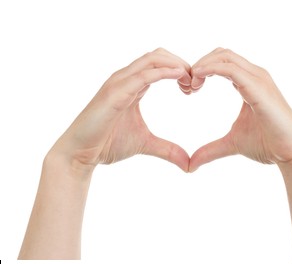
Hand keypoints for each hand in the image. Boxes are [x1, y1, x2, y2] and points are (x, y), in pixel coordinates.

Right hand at [50, 48, 191, 172]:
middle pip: (158, 55)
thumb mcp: (145, 144)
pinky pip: (142, 75)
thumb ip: (168, 150)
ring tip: (190, 81)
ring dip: (176, 65)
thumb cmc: (107, 144)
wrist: (80, 155)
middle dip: (181, 63)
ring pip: (152, 59)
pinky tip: (179, 76)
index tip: (194, 87)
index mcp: (133, 85)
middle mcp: (125, 78)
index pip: (160, 63)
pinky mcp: (114, 93)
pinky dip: (163, 72)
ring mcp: (118, 83)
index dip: (180, 69)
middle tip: (195, 83)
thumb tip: (188, 164)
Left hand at [189, 48, 291, 171]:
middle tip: (188, 86)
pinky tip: (198, 79)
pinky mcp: (258, 87)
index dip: (202, 70)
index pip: (222, 62)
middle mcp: (255, 76)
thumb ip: (210, 150)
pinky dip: (211, 68)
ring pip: (225, 56)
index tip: (189, 89)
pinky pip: (230, 68)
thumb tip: (190, 165)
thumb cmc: (268, 145)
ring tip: (191, 85)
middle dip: (200, 64)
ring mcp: (258, 79)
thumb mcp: (231, 144)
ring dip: (203, 65)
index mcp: (249, 83)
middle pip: (221, 54)